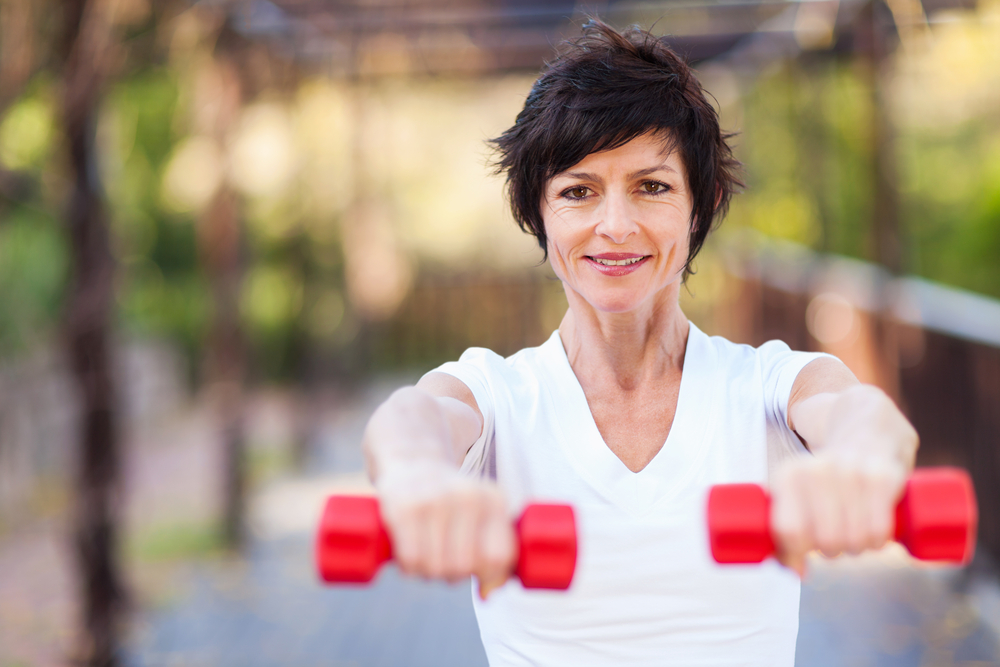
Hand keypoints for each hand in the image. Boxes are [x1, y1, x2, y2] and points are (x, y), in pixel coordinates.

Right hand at [376, 461, 515, 595]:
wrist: (412, 459)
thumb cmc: (451, 500)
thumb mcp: (482, 514)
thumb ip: (494, 552)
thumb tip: (488, 595)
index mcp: (494, 499)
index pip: (499, 557)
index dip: (488, 575)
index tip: (476, 573)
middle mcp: (468, 497)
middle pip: (464, 568)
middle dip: (451, 574)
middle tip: (443, 559)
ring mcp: (435, 501)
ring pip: (436, 567)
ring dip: (427, 572)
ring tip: (425, 555)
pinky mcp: (404, 508)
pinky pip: (412, 560)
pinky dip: (409, 567)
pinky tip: (408, 555)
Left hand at [770, 454, 904, 575]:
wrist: (866, 436)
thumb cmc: (826, 481)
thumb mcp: (795, 495)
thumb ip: (785, 534)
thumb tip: (797, 572)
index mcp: (788, 476)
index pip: (788, 530)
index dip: (795, 554)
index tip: (803, 557)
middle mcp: (817, 471)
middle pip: (825, 541)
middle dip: (831, 550)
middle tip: (835, 539)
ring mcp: (851, 473)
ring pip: (854, 540)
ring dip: (857, 546)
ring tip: (855, 531)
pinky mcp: (883, 478)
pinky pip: (879, 531)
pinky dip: (879, 541)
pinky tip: (875, 531)